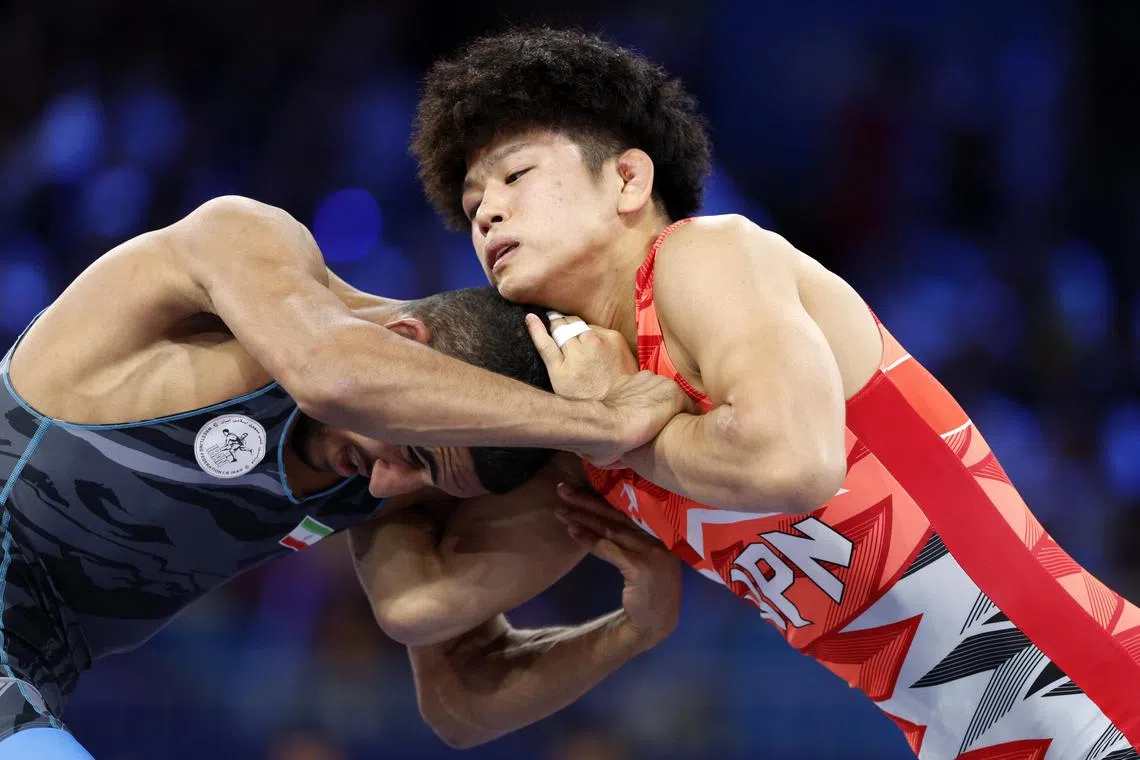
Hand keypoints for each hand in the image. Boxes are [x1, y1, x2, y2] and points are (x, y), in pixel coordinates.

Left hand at [526, 313, 688, 465]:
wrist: (619, 422)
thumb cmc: (636, 407)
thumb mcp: (651, 385)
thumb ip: (650, 380)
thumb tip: (669, 391)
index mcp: (614, 341)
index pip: (595, 328)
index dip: (588, 332)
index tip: (585, 334)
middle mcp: (594, 340)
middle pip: (575, 324)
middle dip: (569, 324)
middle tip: (562, 324)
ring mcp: (575, 353)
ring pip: (560, 330)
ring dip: (555, 325)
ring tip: (549, 321)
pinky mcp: (559, 369)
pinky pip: (544, 343)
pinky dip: (535, 330)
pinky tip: (530, 320)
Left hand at [554, 483, 680, 652]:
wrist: (657, 622)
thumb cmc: (648, 586)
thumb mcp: (642, 553)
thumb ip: (628, 533)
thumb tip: (596, 511)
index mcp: (662, 527)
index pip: (627, 506)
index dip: (601, 494)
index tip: (578, 485)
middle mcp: (660, 535)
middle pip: (617, 513)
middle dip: (587, 500)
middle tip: (561, 489)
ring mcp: (652, 551)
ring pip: (610, 528)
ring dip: (582, 518)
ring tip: (560, 511)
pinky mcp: (641, 567)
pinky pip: (608, 548)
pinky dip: (589, 539)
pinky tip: (572, 532)